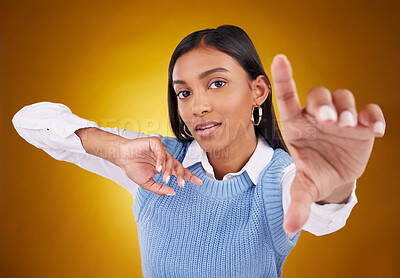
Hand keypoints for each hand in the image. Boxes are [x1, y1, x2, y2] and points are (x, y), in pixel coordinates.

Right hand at [116, 136, 201, 195]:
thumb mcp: (147, 183)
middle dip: (181, 175)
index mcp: (165, 166)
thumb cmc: (132, 168)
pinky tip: (158, 168)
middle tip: (182, 184)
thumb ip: (159, 188)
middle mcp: (165, 157)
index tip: (199, 182)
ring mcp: (161, 150)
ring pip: (170, 159)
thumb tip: (172, 192)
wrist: (121, 157)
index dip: (189, 176)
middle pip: (178, 165)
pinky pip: (161, 152)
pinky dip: (161, 160)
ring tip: (164, 178)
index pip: (180, 171)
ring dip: (168, 170)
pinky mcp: (155, 143)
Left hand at [270, 54, 385, 233]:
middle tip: (329, 120)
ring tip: (348, 125)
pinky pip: (369, 112)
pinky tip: (374, 131)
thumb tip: (289, 228)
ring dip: (347, 108)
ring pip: (343, 98)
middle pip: (319, 95)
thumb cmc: (312, 174)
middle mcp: (316, 117)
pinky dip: (373, 117)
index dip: (284, 78)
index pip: (287, 97)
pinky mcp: (361, 125)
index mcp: (296, 125)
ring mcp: (340, 118)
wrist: (334, 178)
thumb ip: (296, 202)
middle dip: (324, 103)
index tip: (280, 58)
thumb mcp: (303, 187)